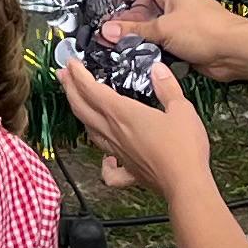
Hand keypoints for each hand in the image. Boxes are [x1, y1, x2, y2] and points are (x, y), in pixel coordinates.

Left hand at [61, 49, 215, 203]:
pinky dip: (102, 161)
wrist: (185, 184)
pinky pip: (108, 167)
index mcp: (123, 114)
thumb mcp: (180, 108)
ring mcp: (118, 152)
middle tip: (62, 75)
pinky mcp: (127, 170)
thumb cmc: (183, 148)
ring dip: (79, 113)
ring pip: (89, 130)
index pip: (91, 90)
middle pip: (82, 108)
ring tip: (76, 102)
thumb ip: (167, 87)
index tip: (71, 63)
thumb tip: (158, 70)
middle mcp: (114, 132)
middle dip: (69, 89)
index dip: (77, 75)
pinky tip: (105, 157)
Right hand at [115, 0, 241, 65]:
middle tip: (106, 33)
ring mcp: (177, 22)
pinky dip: (148, 48)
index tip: (102, 8)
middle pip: (140, 9)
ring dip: (136, 37)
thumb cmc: (209, 30)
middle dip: (124, 21)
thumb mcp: (163, 28)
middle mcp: (173, 3)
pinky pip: (158, 42)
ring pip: (148, 27)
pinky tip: (135, 55)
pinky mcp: (181, 41)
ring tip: (116, 45)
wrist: (234, 52)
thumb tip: (110, 30)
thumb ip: (134, 29)